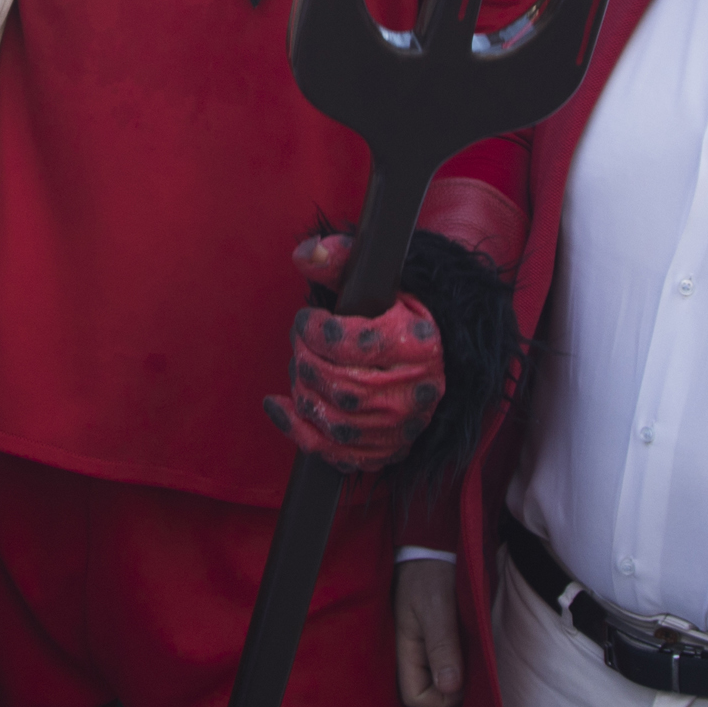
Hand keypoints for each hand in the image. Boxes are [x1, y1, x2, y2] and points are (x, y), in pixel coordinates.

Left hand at [276, 233, 443, 469]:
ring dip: (301, 388)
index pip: (351, 343)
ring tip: (301, 365)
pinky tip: (278, 406)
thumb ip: (341, 261)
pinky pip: (332, 452)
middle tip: (301, 341)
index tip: (307, 320)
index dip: (315, 330)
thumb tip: (305, 254)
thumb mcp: (379, 283)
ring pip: (333, 418)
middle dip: (305, 359)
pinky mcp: (384, 450)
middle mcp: (415, 391)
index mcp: (418, 344)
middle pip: (339, 384)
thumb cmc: (396, 318)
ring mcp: (400, 427)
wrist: (430, 360)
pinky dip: (296, 430)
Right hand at [394, 558, 464, 706]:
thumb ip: (442, 645)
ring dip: (463, 673)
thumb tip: (450, 687)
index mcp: (405, 652)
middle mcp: (413, 658)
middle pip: (431, 694)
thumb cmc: (429, 574)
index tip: (464, 676)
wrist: (432, 549)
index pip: (416, 699)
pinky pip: (452, 666)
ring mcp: (425, 651)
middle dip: (456, 687)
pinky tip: (474, 645)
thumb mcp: (436, 606)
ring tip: (476, 650)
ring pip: (444, 682)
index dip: (442, 698)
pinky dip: (465, 662)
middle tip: (475, 662)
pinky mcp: (438, 643)